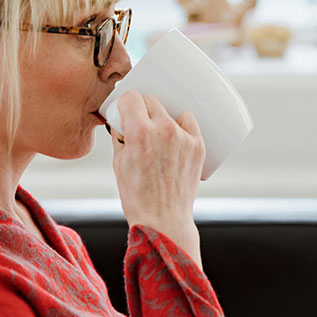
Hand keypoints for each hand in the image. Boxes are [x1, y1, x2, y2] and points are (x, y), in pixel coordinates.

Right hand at [110, 90, 205, 267]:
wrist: (162, 220)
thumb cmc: (137, 196)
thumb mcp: (118, 163)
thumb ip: (120, 137)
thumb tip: (122, 122)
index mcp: (139, 132)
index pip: (132, 97)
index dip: (125, 104)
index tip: (126, 111)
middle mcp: (163, 130)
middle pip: (150, 100)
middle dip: (141, 110)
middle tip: (140, 126)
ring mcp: (183, 137)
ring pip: (170, 110)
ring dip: (161, 118)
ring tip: (158, 137)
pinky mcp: (197, 146)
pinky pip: (189, 121)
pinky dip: (181, 126)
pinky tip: (175, 137)